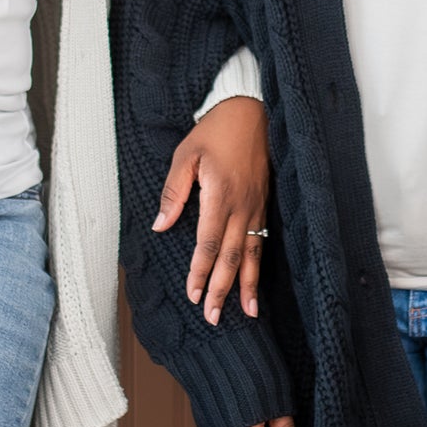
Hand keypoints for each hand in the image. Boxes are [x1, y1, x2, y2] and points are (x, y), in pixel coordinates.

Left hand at [153, 96, 269, 323]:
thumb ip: (174, 192)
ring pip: (253, 253)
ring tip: (248, 313)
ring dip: (247, 284)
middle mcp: (242, 205)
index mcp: (220, 195)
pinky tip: (257, 281)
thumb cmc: (215, 131)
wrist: (252, 110)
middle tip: (215, 317)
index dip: (201, 271)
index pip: (209, 243)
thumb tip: (161, 226)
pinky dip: (260, 264)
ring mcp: (257, 206)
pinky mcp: (265, 203)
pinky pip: (263, 240)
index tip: (194, 295)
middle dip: (223, 288)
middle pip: (232, 256)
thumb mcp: (186, 155)